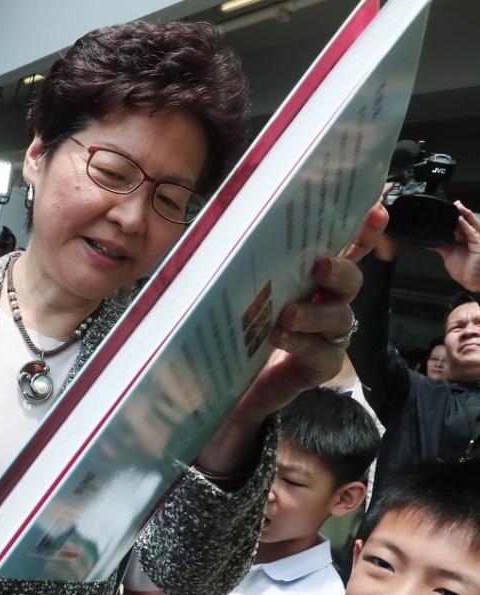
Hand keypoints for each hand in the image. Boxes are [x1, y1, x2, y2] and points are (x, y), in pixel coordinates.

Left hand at [198, 204, 386, 471]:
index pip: (342, 248)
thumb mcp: (230, 288)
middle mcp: (324, 300)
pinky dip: (302, 343)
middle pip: (350, 280)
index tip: (374, 212)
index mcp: (306, 276)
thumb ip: (235, 259)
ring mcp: (326, 335)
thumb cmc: (231, 326)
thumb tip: (219, 221)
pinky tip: (281, 338)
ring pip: (340, 317)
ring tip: (287, 314)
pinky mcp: (318, 365)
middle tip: (319, 266)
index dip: (362, 231)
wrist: (224, 382)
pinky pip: (323, 352)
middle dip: (340, 270)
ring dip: (314, 312)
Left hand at [431, 200, 479, 291]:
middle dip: (461, 212)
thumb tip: (428, 241)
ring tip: (459, 207)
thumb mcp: (448, 254)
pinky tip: (461, 221)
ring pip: (472, 225)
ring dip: (465, 215)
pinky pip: (473, 234)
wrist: (471, 281)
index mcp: (464, 239)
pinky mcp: (479, 245)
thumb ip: (440, 246)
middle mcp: (471, 238)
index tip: (449, 208)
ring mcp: (477, 241)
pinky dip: (467, 227)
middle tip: (455, 204)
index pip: (460, 225)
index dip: (455, 216)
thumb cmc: (464, 269)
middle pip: (467, 222)